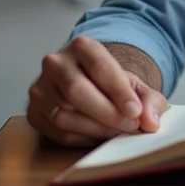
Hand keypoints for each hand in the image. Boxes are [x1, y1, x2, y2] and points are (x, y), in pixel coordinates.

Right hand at [28, 36, 167, 146]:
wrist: (87, 86)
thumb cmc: (110, 84)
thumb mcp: (133, 85)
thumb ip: (149, 100)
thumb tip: (151, 122)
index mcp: (82, 47)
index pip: (100, 67)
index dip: (119, 92)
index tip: (136, 111)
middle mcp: (55, 63)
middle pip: (76, 91)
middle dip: (107, 113)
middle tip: (129, 125)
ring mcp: (40, 88)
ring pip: (64, 114)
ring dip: (95, 128)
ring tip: (116, 131)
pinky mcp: (33, 112)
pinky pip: (56, 132)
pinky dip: (81, 138)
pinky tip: (97, 135)